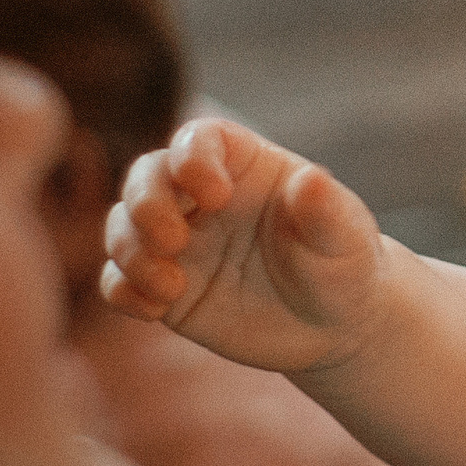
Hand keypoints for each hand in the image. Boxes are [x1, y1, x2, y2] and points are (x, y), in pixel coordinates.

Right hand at [100, 118, 384, 374]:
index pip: (198, 139)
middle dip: (145, 205)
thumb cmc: (343, 266)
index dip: (193, 159)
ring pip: (122, 227)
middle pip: (145, 177)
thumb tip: (312, 181)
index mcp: (242, 165)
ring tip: (170, 287)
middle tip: (173, 241)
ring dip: (130, 252)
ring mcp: (178, 242)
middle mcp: (199, 197)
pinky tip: (156, 310)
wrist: (334, 326)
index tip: (215, 195)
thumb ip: (326, 210)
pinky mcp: (164, 287)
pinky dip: (124, 291)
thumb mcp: (345, 239)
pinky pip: (120, 281)